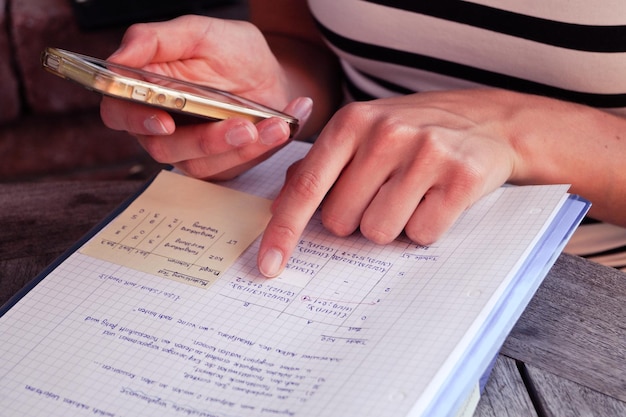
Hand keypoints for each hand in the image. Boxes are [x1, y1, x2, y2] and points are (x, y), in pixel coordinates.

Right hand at [100, 15, 311, 179]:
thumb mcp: (200, 33)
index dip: (135, 120)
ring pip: (201, 162)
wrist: (273, 78)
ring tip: (274, 125)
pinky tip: (279, 127)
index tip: (164, 121)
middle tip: (242, 126)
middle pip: (162, 147)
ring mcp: (190, 150)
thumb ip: (156, 39)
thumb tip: (120, 56)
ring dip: (240, 146)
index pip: (119, 112)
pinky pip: (231, 166)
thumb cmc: (233, 54)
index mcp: (146, 91)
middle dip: (205, 140)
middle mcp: (161, 125)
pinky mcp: (217, 166)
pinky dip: (260, 148)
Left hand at [257, 89, 522, 276]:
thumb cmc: (415, 132)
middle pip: (342, 221)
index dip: (284, 231)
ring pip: (380, 232)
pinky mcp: (462, 176)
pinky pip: (422, 234)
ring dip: (393, 224)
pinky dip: (425, 227)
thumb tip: (283, 203)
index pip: (307, 188)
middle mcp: (385, 133)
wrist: (490, 121)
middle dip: (358, 219)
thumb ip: (320, 165)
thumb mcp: (364, 133)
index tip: (269, 265)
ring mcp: (426, 153)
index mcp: (351, 122)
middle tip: (384, 192)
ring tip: (413, 194)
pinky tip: (437, 199)